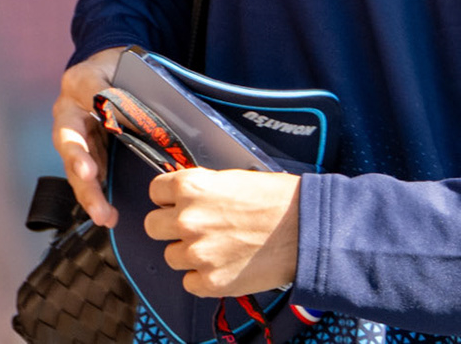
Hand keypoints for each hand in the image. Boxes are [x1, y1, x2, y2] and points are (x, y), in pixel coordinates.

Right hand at [52, 46, 124, 226]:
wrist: (112, 67)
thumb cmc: (111, 65)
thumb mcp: (109, 66)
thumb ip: (111, 92)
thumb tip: (122, 120)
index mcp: (72, 96)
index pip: (72, 127)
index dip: (79, 151)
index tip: (88, 171)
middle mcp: (70, 121)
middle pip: (72, 155)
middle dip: (84, 181)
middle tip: (96, 203)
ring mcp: (80, 138)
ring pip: (79, 171)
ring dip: (91, 195)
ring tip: (105, 216)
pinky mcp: (92, 151)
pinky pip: (92, 175)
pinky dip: (99, 194)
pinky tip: (109, 212)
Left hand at [145, 168, 301, 297]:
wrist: (307, 229)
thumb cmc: (279, 200)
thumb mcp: (235, 178)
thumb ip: (204, 189)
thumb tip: (188, 198)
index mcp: (192, 187)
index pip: (155, 192)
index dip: (168, 198)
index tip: (177, 203)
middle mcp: (187, 219)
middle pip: (153, 226)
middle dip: (171, 227)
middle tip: (196, 228)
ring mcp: (197, 253)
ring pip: (172, 257)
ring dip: (190, 253)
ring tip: (219, 247)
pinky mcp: (209, 282)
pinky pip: (189, 282)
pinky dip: (203, 277)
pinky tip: (225, 265)